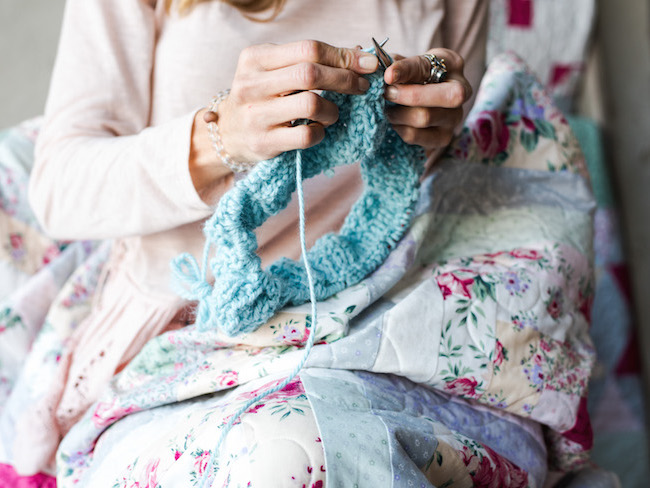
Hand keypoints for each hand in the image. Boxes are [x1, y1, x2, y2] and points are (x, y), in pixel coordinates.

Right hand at [217, 40, 378, 163]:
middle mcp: (251, 84)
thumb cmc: (262, 97)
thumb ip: (309, 61)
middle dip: (345, 79)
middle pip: (310, 74)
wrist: (228, 133)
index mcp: (255, 58)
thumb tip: (360, 57)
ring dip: (333, 110)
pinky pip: (306, 136)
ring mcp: (256, 114)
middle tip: (361, 87)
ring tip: (332, 113)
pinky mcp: (264, 142)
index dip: (343, 56)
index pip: (308, 49)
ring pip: (311, 104)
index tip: (366, 64)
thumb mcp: (275, 71)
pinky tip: (318, 130)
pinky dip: (321, 133)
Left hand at [382, 48, 471, 153]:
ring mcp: (455, 117)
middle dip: (411, 96)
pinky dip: (400, 129)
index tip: (388, 75)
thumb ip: (396, 65)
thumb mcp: (406, 65)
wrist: (419, 102)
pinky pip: (416, 135)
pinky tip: (395, 122)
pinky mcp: (443, 137)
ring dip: (399, 114)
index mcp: (452, 64)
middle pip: (445, 96)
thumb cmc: (412, 78)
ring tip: (388, 109)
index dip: (406, 70)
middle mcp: (461, 90)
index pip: (430, 66)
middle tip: (387, 93)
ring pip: (425, 117)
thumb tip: (389, 75)